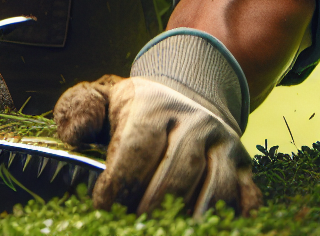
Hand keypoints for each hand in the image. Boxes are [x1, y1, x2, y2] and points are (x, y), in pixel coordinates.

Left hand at [54, 31, 261, 217]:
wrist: (187, 96)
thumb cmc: (136, 110)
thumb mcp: (104, 99)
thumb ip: (80, 110)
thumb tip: (75, 134)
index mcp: (154, 104)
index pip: (138, 145)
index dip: (120, 180)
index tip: (103, 206)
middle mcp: (195, 121)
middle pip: (176, 173)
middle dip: (151, 206)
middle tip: (130, 226)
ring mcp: (224, 143)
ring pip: (213, 188)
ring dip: (190, 218)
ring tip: (166, 231)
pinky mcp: (244, 165)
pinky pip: (245, 197)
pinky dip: (233, 218)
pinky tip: (212, 229)